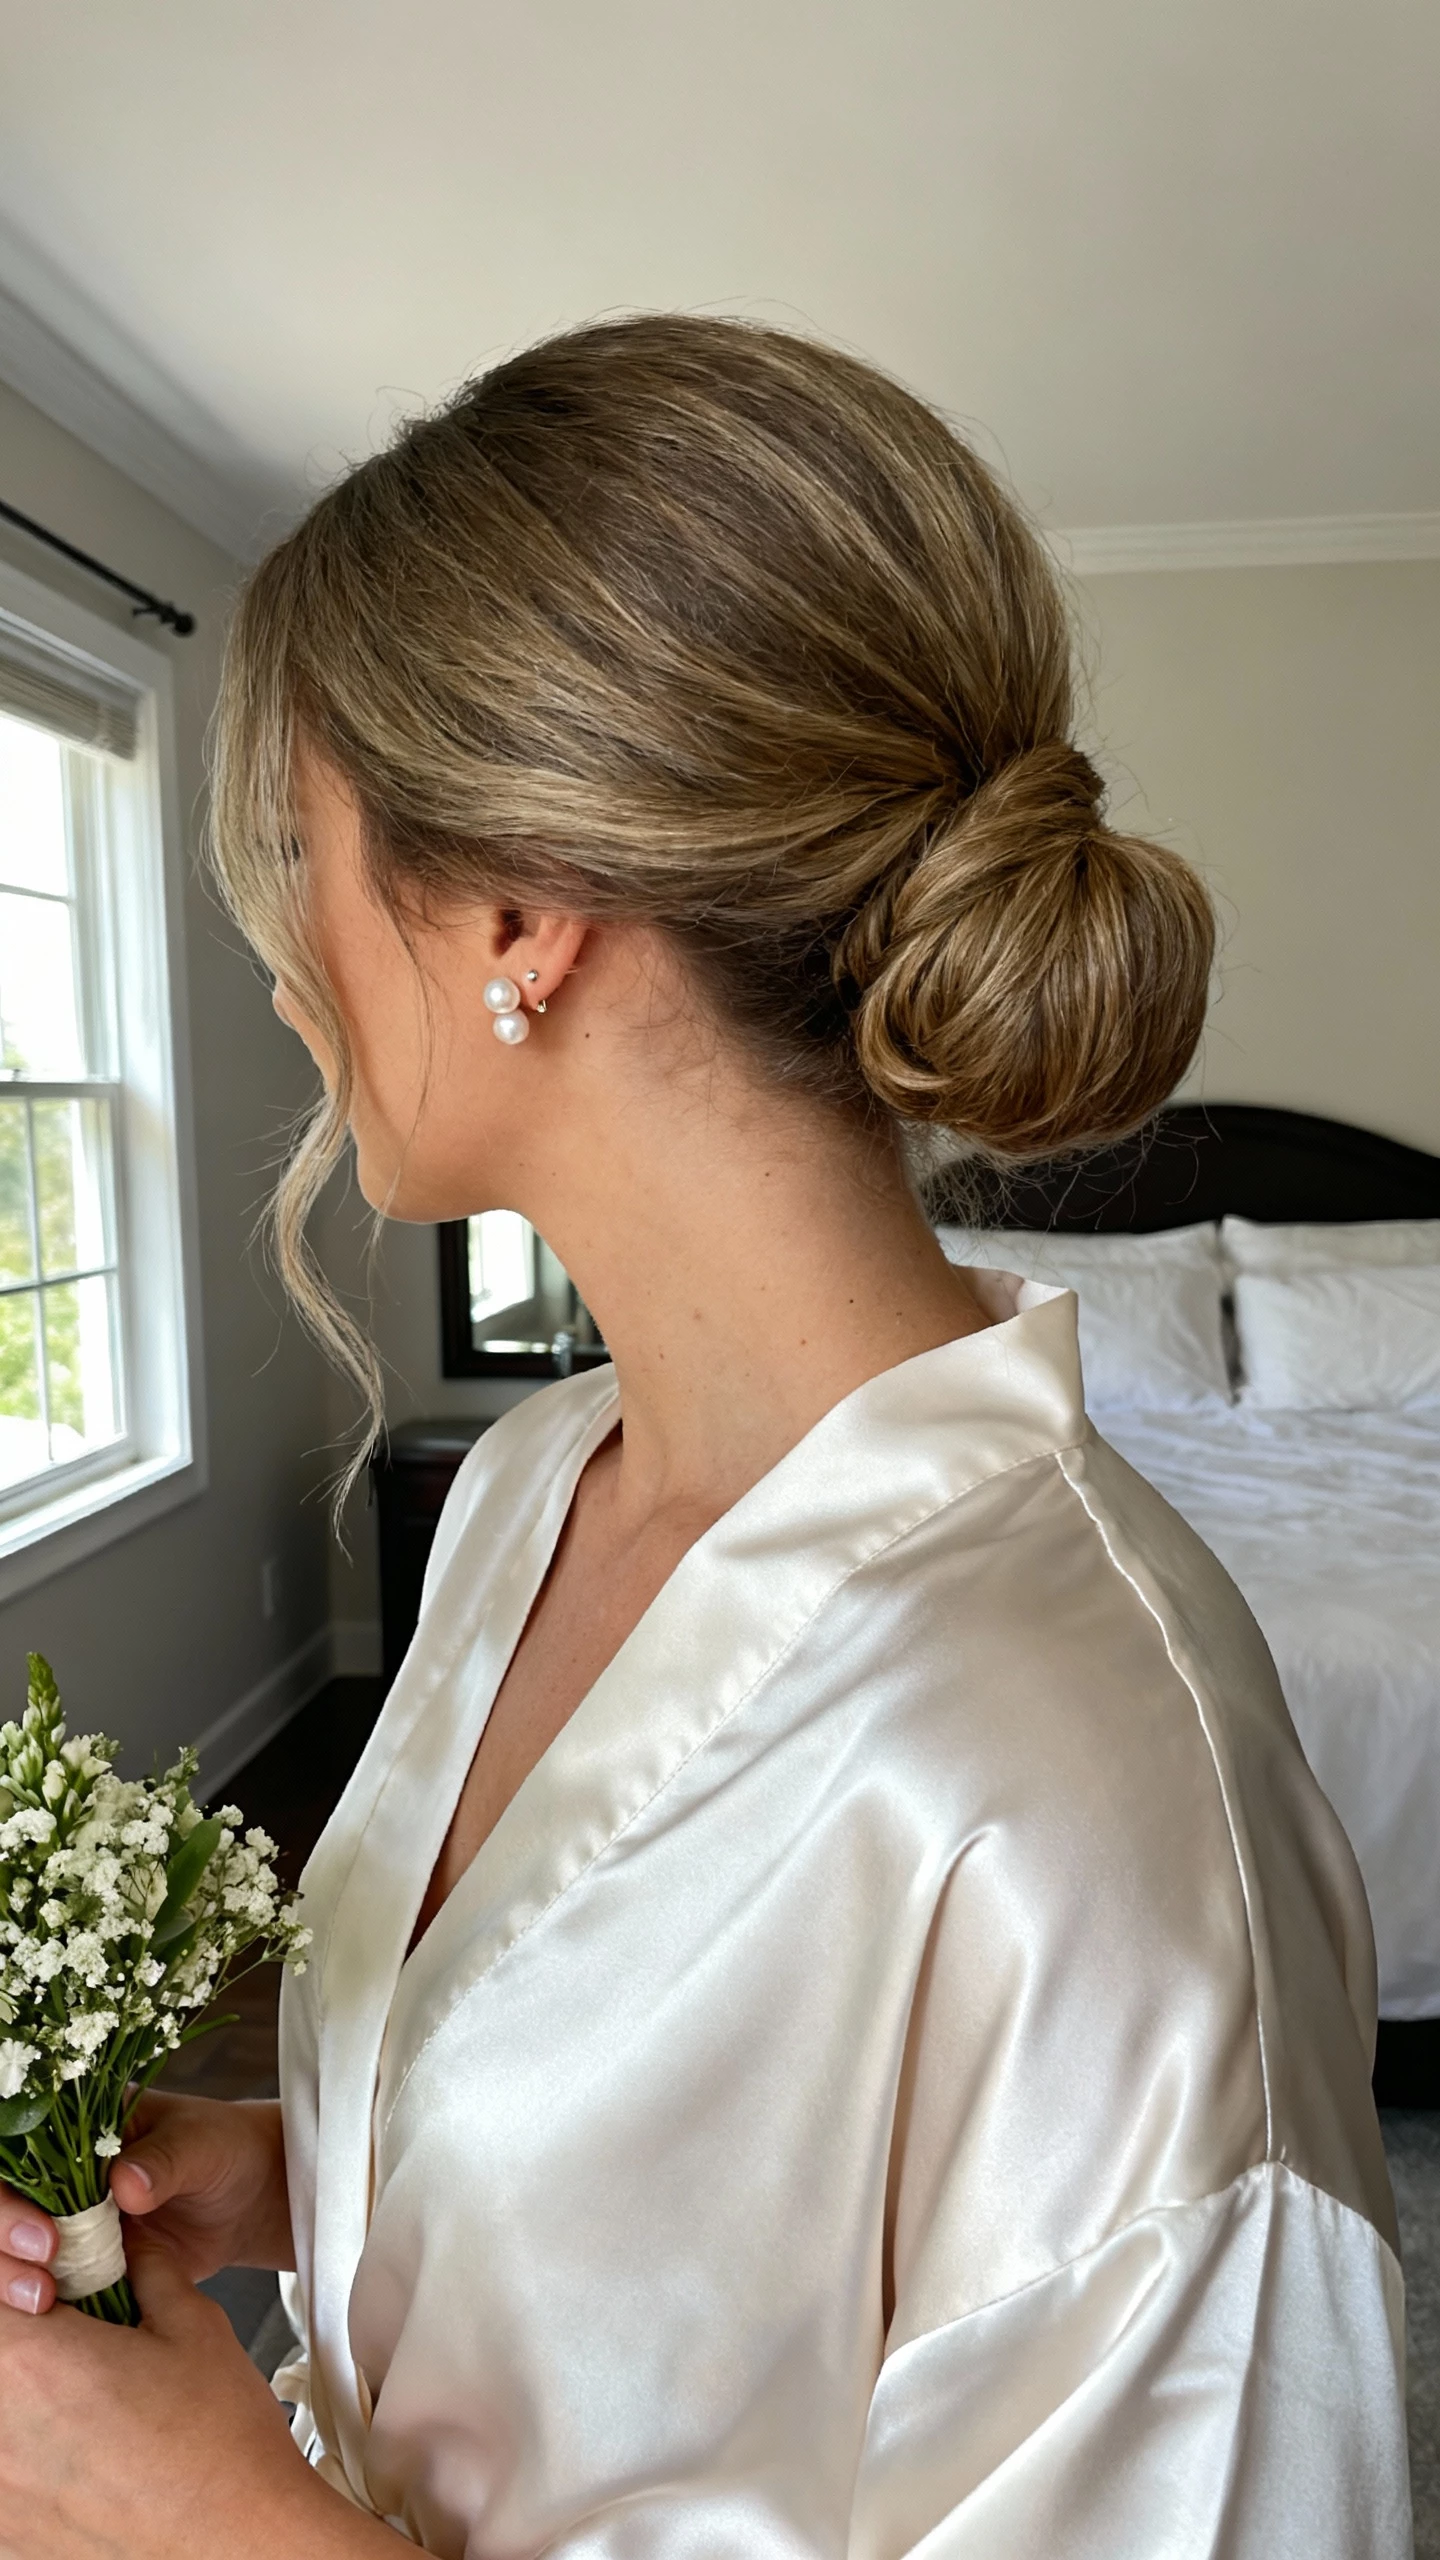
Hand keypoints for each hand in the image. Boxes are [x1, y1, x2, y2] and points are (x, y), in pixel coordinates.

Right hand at [0, 2092, 290, 2319]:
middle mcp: (60, 2173)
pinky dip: (42, 2305)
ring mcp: (67, 2220)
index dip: (10, 2199)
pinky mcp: (81, 2261)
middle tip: (44, 2272)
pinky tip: (51, 2320)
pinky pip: (47, 2283)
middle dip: (4, 2242)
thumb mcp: (201, 2145)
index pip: (16, 2153)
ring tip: (44, 2301)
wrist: (250, 2198)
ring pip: (12, 2250)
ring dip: (12, 2278)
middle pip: (1, 2208)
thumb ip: (164, 2161)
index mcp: (79, 2126)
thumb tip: (126, 2183)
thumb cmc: (225, 2150)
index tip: (45, 2236)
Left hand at [0, 2222, 398, 2557]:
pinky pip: (6, 2479)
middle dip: (25, 2338)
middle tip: (69, 2340)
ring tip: (78, 2405)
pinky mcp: (9, 2537)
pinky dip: (26, 2460)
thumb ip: (146, 2270)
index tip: (49, 2286)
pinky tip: (75, 2459)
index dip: (19, 2278)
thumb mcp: (193, 2326)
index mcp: (36, 2360)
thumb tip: (129, 2248)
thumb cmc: (221, 2448)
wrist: (240, 2546)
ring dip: (22, 2400)